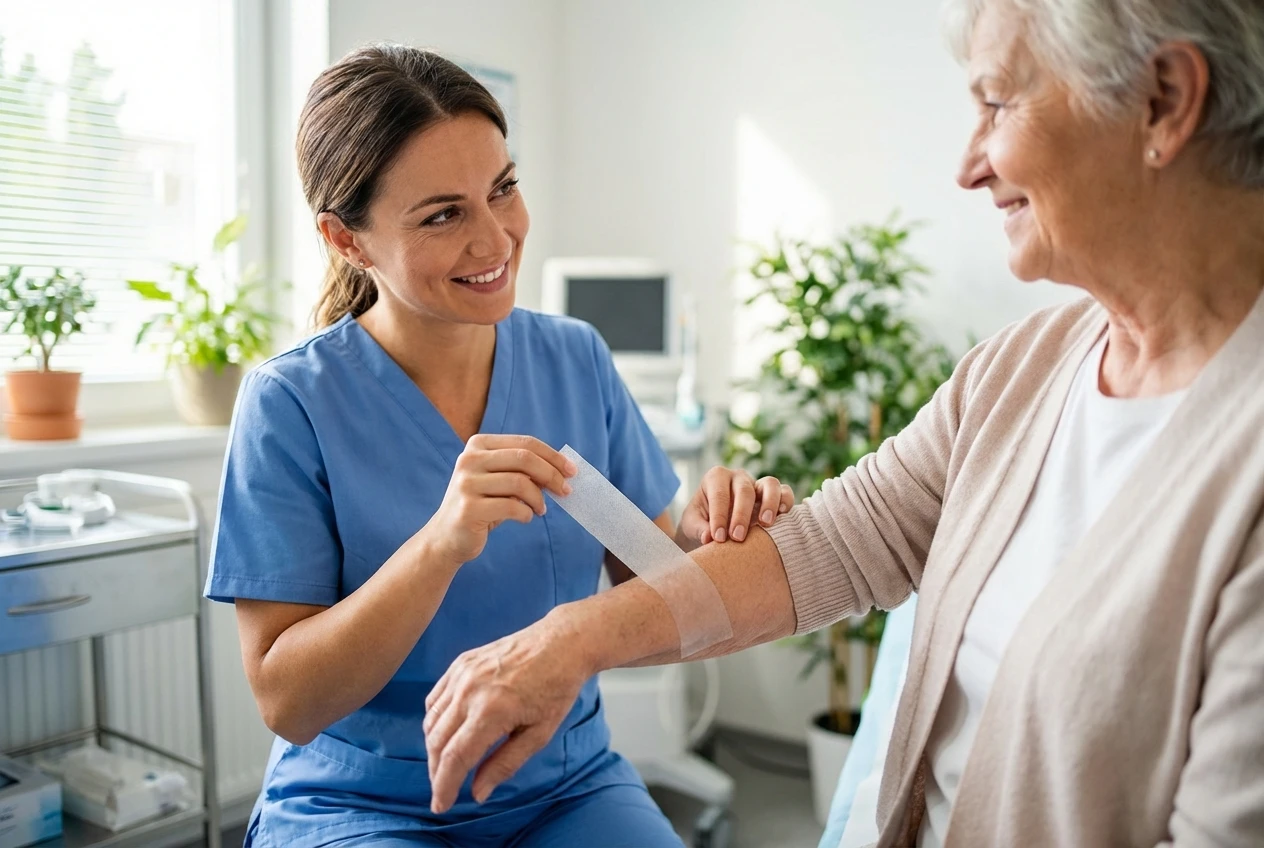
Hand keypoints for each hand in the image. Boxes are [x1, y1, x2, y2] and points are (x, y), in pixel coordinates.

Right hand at [422, 435, 575, 568]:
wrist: (447, 537)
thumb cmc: (481, 505)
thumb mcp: (500, 480)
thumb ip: (523, 470)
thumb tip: (562, 469)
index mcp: (478, 445)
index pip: (525, 443)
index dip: (553, 456)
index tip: (572, 471)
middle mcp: (469, 460)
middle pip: (524, 459)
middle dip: (552, 474)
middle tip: (565, 491)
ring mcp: (466, 484)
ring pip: (520, 483)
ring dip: (538, 498)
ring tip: (540, 509)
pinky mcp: (468, 509)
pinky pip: (512, 507)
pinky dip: (526, 514)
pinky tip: (526, 518)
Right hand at [423, 613, 589, 812]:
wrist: (561, 644)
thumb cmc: (556, 689)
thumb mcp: (539, 734)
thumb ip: (505, 764)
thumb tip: (477, 793)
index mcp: (492, 711)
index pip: (455, 757)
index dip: (444, 786)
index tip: (440, 806)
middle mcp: (470, 690)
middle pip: (437, 742)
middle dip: (436, 772)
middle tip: (443, 790)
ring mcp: (462, 673)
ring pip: (431, 721)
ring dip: (433, 748)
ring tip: (446, 765)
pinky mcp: (460, 663)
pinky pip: (435, 698)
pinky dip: (435, 721)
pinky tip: (447, 733)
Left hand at [678, 467, 794, 545]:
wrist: (715, 527)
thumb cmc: (701, 522)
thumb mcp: (692, 525)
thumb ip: (698, 529)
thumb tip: (708, 538)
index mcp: (716, 478)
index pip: (719, 495)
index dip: (719, 516)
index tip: (718, 538)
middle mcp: (738, 477)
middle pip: (744, 490)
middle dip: (741, 515)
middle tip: (737, 538)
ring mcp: (758, 484)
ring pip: (770, 484)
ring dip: (769, 503)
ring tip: (765, 523)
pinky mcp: (774, 495)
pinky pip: (785, 492)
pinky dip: (786, 502)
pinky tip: (782, 517)